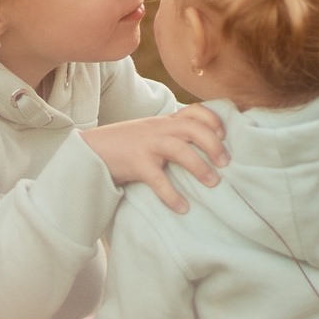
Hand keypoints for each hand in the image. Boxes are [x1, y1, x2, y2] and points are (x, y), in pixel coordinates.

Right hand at [81, 108, 227, 212]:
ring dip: (199, 166)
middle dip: (214, 144)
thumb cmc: (126, 145)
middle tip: (226, 163)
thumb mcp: (150, 132)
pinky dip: (172, 195)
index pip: (194, 111)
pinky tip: (182, 208)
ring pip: (179, 149)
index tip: (224, 135)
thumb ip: (172, 135)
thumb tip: (203, 150)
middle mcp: (158, 129)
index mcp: (164, 122)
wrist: (91, 150)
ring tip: (213, 183)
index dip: (213, 120)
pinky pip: (158, 180)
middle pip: (192, 128)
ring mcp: (147, 145)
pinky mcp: (136, 163)